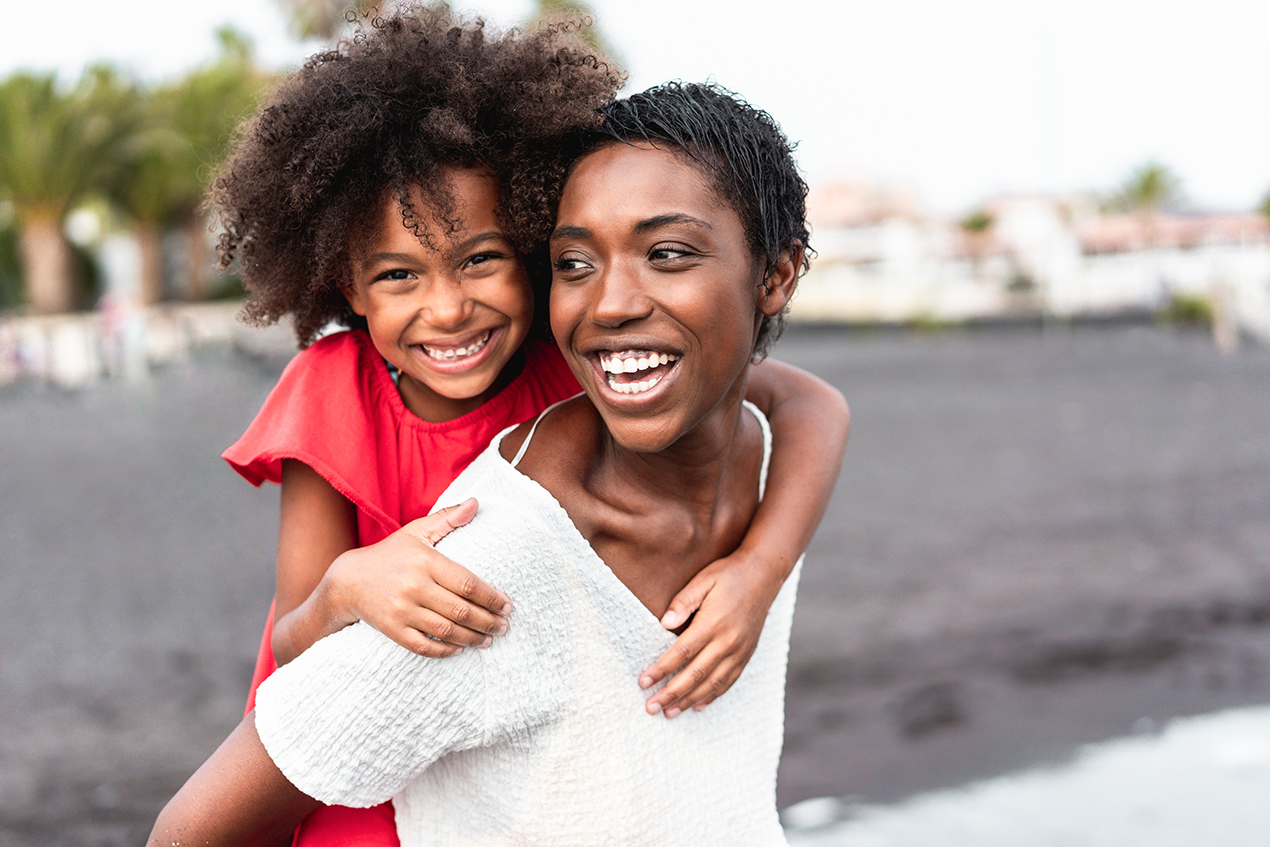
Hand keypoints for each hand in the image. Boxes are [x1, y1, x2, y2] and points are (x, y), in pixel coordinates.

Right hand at [325, 499, 512, 657]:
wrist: (347, 580)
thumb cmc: (390, 554)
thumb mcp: (416, 532)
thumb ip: (447, 519)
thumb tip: (476, 503)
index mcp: (425, 562)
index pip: (467, 583)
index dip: (491, 597)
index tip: (507, 606)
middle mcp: (414, 586)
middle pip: (461, 610)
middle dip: (487, 621)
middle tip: (504, 627)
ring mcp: (402, 610)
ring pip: (446, 631)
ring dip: (472, 638)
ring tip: (489, 640)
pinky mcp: (392, 630)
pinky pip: (423, 646)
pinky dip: (444, 651)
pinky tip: (460, 649)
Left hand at [639, 550, 781, 717]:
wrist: (764, 574)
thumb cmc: (728, 575)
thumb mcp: (703, 580)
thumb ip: (683, 601)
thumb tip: (664, 623)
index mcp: (713, 623)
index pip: (681, 653)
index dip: (661, 670)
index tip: (644, 682)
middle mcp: (728, 641)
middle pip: (695, 675)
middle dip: (671, 693)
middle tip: (651, 707)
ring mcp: (739, 651)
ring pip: (712, 683)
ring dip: (689, 700)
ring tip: (670, 712)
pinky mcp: (747, 654)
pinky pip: (729, 681)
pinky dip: (712, 695)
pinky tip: (698, 705)